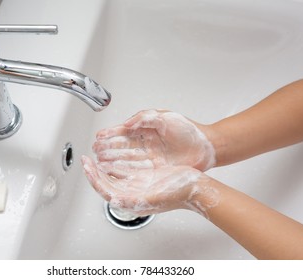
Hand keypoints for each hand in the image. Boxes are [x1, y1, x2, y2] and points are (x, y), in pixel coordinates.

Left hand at [81, 155, 216, 216]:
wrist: (197, 188)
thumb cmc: (181, 193)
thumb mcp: (155, 196)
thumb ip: (134, 200)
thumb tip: (113, 198)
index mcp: (133, 201)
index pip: (105, 189)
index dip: (93, 177)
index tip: (86, 163)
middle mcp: (133, 194)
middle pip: (107, 182)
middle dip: (95, 169)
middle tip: (87, 157)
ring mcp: (138, 185)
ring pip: (115, 174)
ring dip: (105, 164)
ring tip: (97, 153)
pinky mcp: (145, 178)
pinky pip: (125, 169)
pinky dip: (117, 162)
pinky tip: (113, 155)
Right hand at [93, 110, 215, 170]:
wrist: (208, 147)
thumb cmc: (190, 130)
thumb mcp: (165, 117)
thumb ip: (145, 117)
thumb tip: (126, 123)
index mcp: (147, 129)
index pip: (124, 132)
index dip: (111, 134)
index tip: (98, 137)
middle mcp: (147, 143)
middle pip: (122, 146)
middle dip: (107, 148)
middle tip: (94, 151)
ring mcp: (151, 157)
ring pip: (127, 159)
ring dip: (113, 160)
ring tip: (99, 162)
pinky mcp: (156, 169)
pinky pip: (137, 170)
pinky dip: (125, 170)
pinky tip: (114, 171)